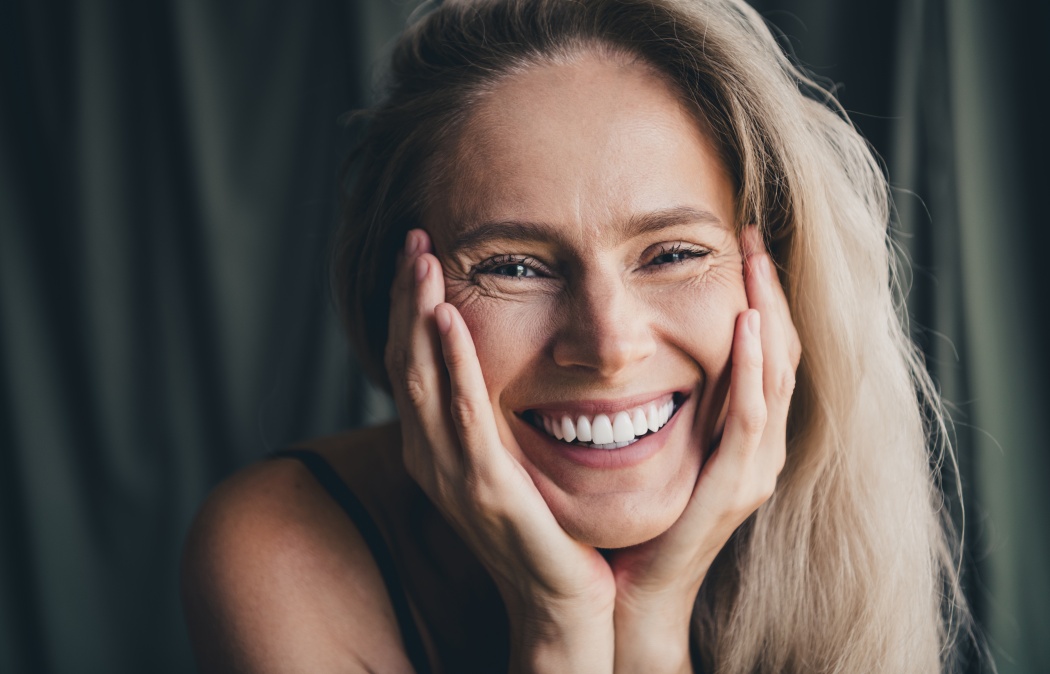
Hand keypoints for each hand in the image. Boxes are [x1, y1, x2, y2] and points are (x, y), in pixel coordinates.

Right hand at [384, 229, 615, 672]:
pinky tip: (447, 323)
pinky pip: (463, 420)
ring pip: (423, 382)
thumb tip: (501, 366)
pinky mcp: (488, 491)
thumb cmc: (545, 531)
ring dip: (419, 317)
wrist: (563, 605)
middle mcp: (432, 459)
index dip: (409, 306)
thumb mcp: (512, 463)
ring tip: (423, 262)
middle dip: (407, 297)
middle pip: (406, 362)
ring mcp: (455, 477)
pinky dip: (452, 368)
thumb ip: (496, 418)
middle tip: (414, 238)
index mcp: (438, 449)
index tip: (420, 252)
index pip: (413, 363)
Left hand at [607, 226, 801, 672]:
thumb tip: (647, 342)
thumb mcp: (663, 445)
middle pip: (782, 353)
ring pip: (777, 376)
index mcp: (747, 437)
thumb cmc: (642, 516)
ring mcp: (754, 470)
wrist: (635, 590)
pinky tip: (745, 325)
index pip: (767, 352)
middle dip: (769, 291)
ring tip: (755, 261)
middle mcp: (761, 449)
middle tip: (753, 235)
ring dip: (767, 314)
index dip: (762, 297)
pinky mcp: (733, 487)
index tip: (744, 245)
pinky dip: (752, 369)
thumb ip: (672, 401)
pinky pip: (750, 417)